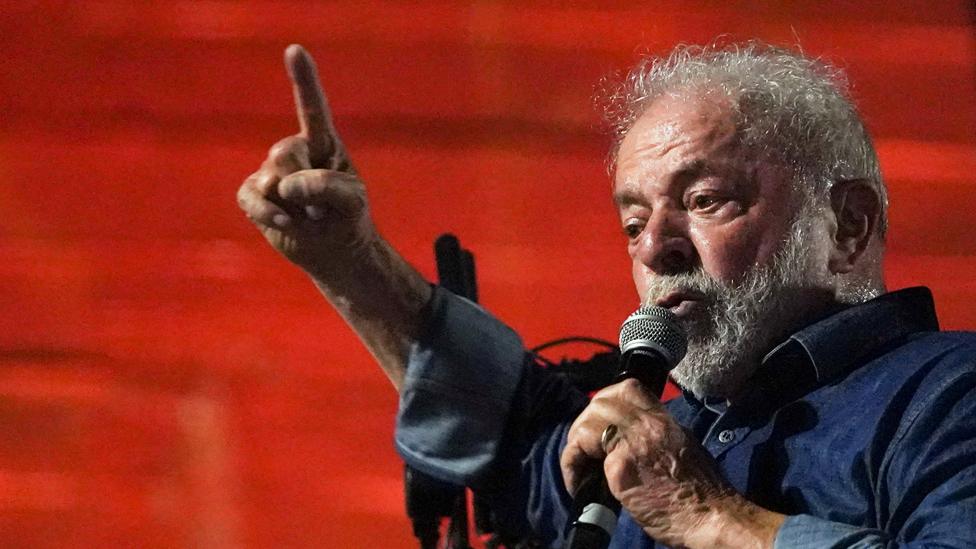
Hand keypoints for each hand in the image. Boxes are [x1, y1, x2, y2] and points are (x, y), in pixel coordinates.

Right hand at [236, 44, 373, 275]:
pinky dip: (268, 213)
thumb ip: (327, 185)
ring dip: (293, 205)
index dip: (303, 80)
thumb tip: (287, 184)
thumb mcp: (353, 201)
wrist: (334, 251)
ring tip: (308, 217)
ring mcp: (272, 172)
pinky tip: (285, 223)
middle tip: (321, 208)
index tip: (294, 50)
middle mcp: (296, 151)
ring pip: (270, 177)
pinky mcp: (255, 195)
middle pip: (286, 153)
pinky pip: (250, 196)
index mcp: (324, 143)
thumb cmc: (348, 218)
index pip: (312, 108)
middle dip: (304, 185)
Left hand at [560, 379, 782, 547]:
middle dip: (585, 423)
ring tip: (580, 469)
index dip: (607, 400)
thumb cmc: (703, 495)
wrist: (712, 518)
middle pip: (601, 401)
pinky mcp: (620, 467)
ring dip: (576, 444)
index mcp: (665, 421)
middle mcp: (648, 426)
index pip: (628, 388)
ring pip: (587, 422)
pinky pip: (580, 453)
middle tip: (585, 450)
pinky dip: (571, 467)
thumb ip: (659, 439)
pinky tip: (577, 485)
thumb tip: (636, 442)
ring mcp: (633, 444)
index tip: (601, 422)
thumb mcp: (684, 450)